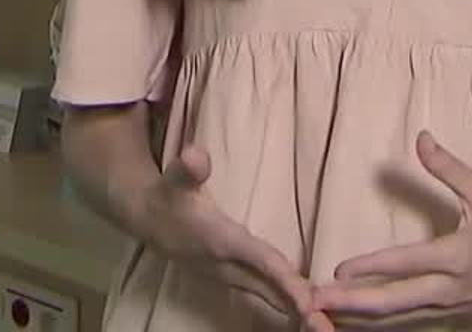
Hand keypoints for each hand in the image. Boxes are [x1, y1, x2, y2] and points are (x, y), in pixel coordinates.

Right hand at [137, 146, 332, 330]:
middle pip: (268, 287)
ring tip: (321, 322)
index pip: (260, 262)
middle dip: (296, 305)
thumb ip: (189, 168)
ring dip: (291, 307)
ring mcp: (226, 275)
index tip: (310, 302)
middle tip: (326, 324)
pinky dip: (282, 301)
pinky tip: (302, 308)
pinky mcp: (228, 278)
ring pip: (264, 293)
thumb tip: (196, 156)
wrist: (145, 218)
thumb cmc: (168, 195)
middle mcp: (225, 264)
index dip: (286, 281)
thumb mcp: (176, 178)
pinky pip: (261, 292)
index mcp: (221, 240)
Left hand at [314, 133, 471, 327]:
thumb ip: (449, 168)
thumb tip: (421, 137)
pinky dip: (377, 324)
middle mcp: (450, 288)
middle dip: (353, 304)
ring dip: (359, 318)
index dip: (373, 267)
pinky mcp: (446, 317)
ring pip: (397, 318)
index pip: (409, 263)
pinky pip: (406, 322)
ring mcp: (447, 308)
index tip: (339, 268)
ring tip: (321, 314)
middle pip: (396, 301)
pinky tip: (350, 321)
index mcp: (459, 255)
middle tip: (316, 301)